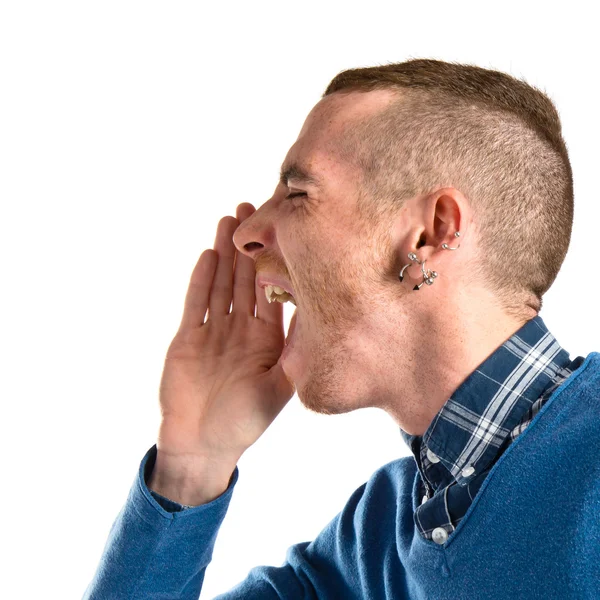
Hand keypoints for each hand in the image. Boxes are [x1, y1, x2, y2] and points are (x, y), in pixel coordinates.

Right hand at [155, 203, 295, 465]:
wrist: (203, 443)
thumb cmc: (245, 421)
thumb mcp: (281, 387)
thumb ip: (298, 354)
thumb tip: (325, 321)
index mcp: (267, 338)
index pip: (272, 290)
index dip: (276, 261)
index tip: (282, 231)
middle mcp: (242, 328)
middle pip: (245, 278)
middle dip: (248, 245)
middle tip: (252, 208)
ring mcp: (214, 330)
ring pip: (221, 283)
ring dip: (225, 253)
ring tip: (229, 220)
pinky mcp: (189, 336)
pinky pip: (197, 303)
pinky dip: (202, 280)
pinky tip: (209, 255)